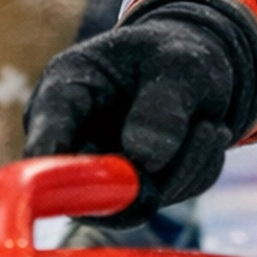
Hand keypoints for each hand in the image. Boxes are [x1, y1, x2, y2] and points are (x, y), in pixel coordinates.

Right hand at [24, 0, 256, 219]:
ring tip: (210, 125)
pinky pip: (163, 201)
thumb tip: (144, 161)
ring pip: (131, 203)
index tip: (89, 181)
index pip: (46, 136)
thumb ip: (163, 105)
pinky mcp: (126, 192)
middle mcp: (69, 138)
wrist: (197, 66)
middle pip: (88, 185)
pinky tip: (204, 136)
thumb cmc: (178, 53)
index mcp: (65, 89)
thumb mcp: (181, 61)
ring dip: (184, 170)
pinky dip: (193, 174)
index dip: (58, 167)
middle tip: (209, 130)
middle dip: (155, 171)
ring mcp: (95, 170)